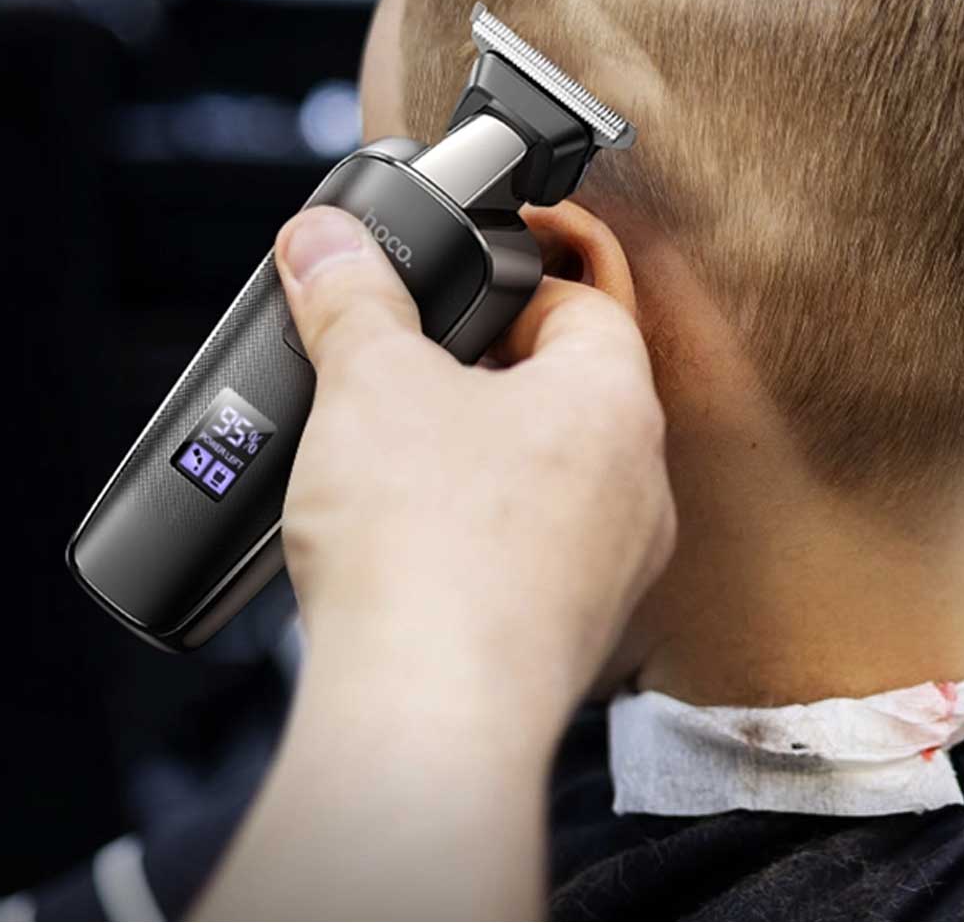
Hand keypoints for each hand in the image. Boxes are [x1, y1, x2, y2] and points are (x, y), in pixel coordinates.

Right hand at [275, 204, 674, 728]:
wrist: (426, 722)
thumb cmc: (423, 550)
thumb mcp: (368, 383)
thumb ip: (350, 296)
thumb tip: (327, 241)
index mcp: (613, 402)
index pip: (581, 299)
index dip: (512, 279)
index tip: (458, 286)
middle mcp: (637, 483)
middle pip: (564, 387)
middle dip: (484, 370)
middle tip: (412, 368)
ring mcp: (613, 566)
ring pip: (550, 473)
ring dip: (480, 454)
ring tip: (400, 457)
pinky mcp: (572, 631)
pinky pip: (532, 551)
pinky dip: (478, 533)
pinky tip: (413, 542)